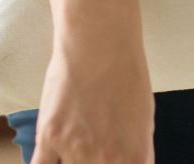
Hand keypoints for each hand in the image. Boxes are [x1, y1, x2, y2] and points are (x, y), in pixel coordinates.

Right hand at [32, 0, 153, 163]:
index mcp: (137, 158)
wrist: (101, 42)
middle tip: (88, 151)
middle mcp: (108, 160)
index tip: (107, 162)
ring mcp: (77, 151)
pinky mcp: (49, 138)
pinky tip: (50, 157)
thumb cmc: (127, 74)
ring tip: (74, 143)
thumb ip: (133, 154)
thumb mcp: (143, 121)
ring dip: (70, 162)